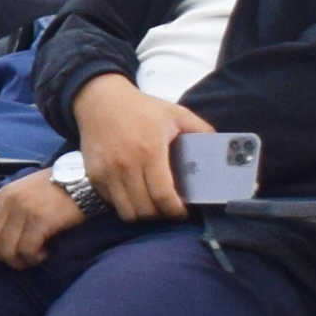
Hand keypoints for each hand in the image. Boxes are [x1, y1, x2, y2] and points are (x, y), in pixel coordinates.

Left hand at [0, 172, 84, 269]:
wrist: (86, 179)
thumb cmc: (59, 187)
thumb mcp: (26, 189)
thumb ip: (8, 206)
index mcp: (3, 193)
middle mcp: (9, 200)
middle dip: (1, 256)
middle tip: (19, 256)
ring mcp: (24, 209)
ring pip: (5, 250)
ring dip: (19, 260)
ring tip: (34, 256)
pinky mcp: (41, 220)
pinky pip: (26, 250)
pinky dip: (34, 258)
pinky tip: (45, 253)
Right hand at [68, 73, 199, 220]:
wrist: (100, 100)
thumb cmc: (141, 108)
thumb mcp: (175, 113)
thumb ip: (200, 129)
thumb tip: (221, 147)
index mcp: (150, 151)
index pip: (163, 196)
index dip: (176, 211)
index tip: (183, 212)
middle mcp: (126, 164)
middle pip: (145, 209)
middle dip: (161, 215)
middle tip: (169, 209)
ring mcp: (107, 171)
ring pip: (127, 211)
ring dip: (142, 214)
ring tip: (152, 206)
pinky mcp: (94, 174)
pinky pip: (111, 202)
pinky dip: (124, 204)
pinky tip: (134, 194)